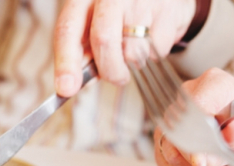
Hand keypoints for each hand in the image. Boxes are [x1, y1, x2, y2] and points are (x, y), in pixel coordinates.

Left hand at [53, 0, 195, 96]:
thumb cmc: (122, 10)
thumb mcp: (96, 22)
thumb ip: (85, 50)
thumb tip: (75, 82)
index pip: (68, 30)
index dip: (66, 63)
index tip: (66, 88)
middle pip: (104, 40)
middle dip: (109, 70)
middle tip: (117, 76)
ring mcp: (141, 0)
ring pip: (134, 51)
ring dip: (135, 61)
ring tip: (138, 44)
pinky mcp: (167, 10)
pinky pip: (158, 49)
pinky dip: (155, 52)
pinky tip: (154, 35)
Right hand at [154, 67, 233, 165]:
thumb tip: (233, 128)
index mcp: (218, 88)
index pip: (199, 96)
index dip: (202, 119)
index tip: (214, 139)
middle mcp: (193, 101)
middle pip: (179, 126)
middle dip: (199, 154)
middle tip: (219, 160)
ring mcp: (177, 123)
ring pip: (169, 148)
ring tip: (214, 165)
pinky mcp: (167, 144)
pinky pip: (165, 163)